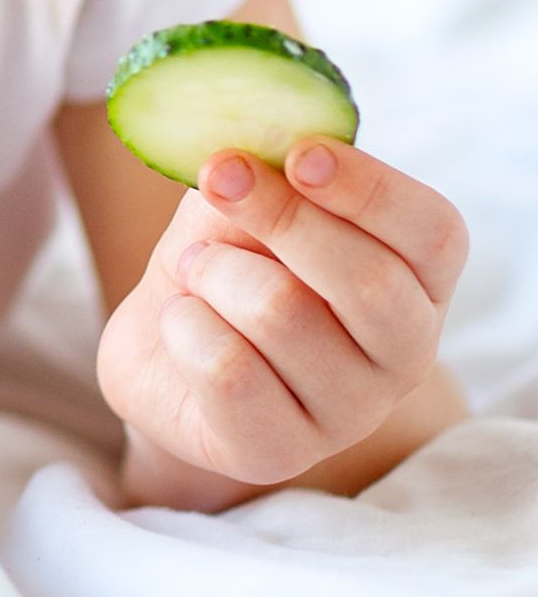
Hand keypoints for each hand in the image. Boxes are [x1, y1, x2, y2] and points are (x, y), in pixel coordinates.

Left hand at [97, 134, 468, 492]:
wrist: (163, 347)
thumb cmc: (226, 257)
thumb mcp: (249, 199)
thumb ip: (265, 169)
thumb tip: (255, 144)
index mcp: (419, 279)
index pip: (433, 233)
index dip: (370, 188)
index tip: (299, 155)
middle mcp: (404, 353)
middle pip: (368, 280)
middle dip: (277, 215)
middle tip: (219, 181)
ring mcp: (349, 413)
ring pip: (282, 314)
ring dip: (212, 271)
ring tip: (195, 270)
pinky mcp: (281, 452)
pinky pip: (227, 370)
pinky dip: (183, 324)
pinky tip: (183, 322)